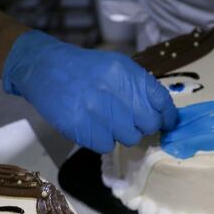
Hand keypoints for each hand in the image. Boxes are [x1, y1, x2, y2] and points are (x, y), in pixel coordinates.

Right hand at [3, 30, 176, 152]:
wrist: (45, 69)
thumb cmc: (85, 70)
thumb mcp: (116, 68)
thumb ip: (139, 88)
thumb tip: (162, 114)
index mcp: (129, 74)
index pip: (162, 102)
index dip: (168, 117)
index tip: (167, 124)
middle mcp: (117, 93)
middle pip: (148, 125)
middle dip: (142, 126)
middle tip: (129, 121)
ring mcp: (100, 113)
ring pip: (129, 138)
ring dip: (120, 133)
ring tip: (104, 119)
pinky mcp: (84, 129)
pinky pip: (106, 145)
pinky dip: (101, 139)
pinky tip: (91, 125)